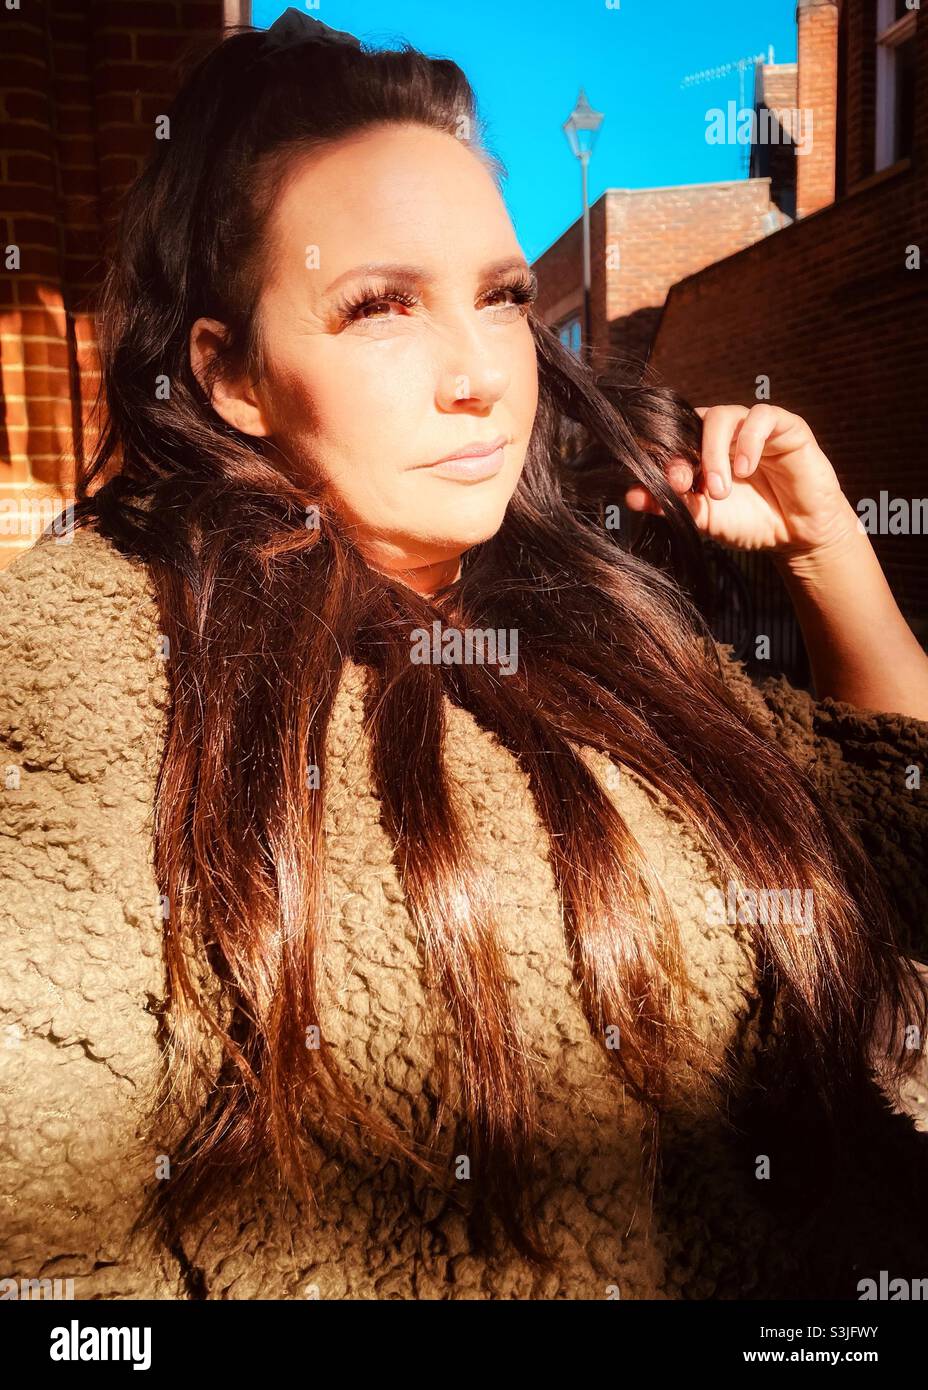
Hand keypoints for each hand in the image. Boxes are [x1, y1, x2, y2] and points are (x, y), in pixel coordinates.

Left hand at [625, 403, 859, 562]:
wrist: (795, 536)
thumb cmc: (749, 522)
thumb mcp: (704, 517)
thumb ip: (671, 504)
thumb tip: (630, 496)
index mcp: (699, 450)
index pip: (673, 438)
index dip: (662, 457)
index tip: (662, 485)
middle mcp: (723, 433)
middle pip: (692, 423)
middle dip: (684, 454)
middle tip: (686, 486)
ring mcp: (752, 427)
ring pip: (723, 415)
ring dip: (714, 452)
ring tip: (720, 489)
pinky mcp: (784, 425)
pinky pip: (762, 416)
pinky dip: (748, 441)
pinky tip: (745, 469)